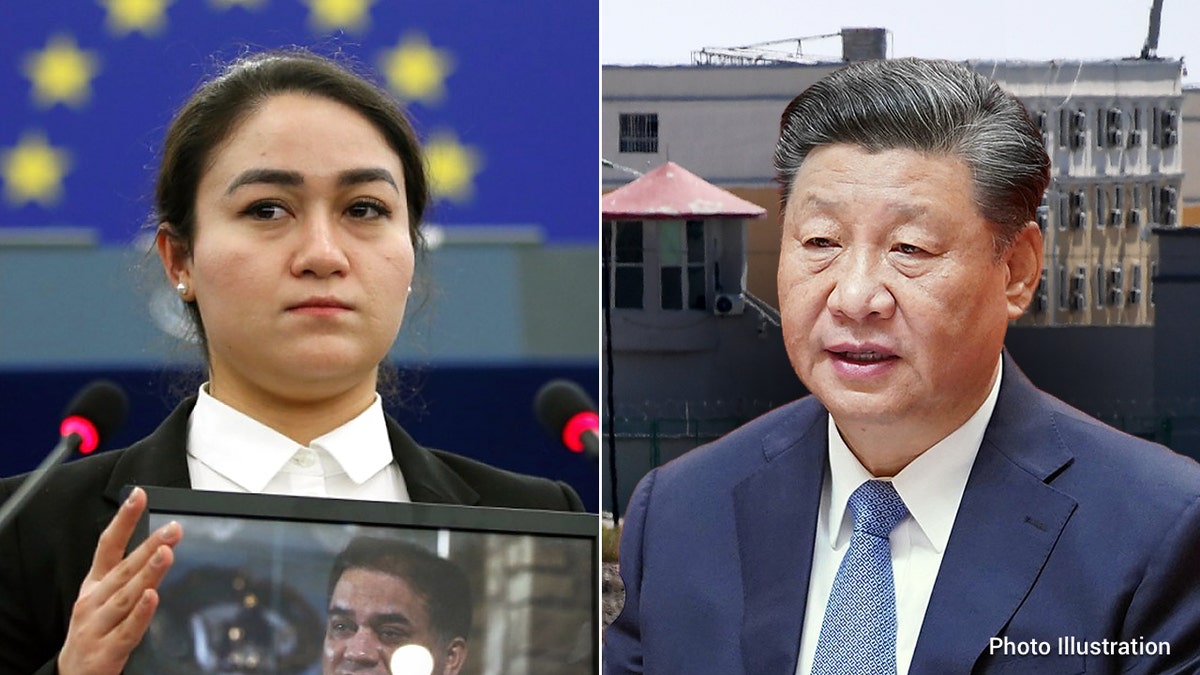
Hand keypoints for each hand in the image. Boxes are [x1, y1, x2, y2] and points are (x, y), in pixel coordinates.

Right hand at [57, 487, 182, 674]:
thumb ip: (128, 574)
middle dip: (148, 545)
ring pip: (126, 596)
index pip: (107, 546)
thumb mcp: (104, 598)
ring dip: (147, 573)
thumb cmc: (95, 630)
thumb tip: (159, 543)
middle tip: (172, 528)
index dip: (123, 520)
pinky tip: (152, 597)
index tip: (138, 496)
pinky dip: (140, 613)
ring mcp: (97, 626)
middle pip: (123, 569)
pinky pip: (128, 629)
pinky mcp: (106, 651)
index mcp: (95, 584)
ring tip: (165, 553)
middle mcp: (93, 602)